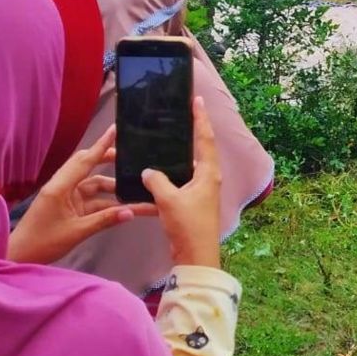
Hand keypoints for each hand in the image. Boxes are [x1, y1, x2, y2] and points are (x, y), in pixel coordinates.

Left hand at [9, 126, 157, 264]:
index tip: (116, 129)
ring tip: (136, 187)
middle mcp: (64, 186)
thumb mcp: (76, 232)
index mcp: (61, 187)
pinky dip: (108, 201)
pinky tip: (125, 205)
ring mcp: (67, 197)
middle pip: (89, 166)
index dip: (102, 145)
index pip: (85, 161)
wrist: (19, 256)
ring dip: (113, 186)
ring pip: (94, 184)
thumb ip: (104, 220)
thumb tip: (131, 212)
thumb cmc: (43, 242)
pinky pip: (93, 199)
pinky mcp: (70, 207)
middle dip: (110, 160)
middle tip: (132, 157)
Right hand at [143, 97, 222, 268]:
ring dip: (181, 151)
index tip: (197, 100)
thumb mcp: (169, 200)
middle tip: (181, 113)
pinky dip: (172, 171)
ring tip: (168, 136)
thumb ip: (157, 181)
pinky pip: (182, 179)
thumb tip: (148, 170)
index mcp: (208, 172)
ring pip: (190, 163)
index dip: (201, 119)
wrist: (195, 255)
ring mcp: (202, 189)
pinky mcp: (193, 201)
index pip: (205, 138)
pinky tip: (158, 169)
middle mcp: (208, 177)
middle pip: (201, 147)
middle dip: (193, 130)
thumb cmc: (187, 225)